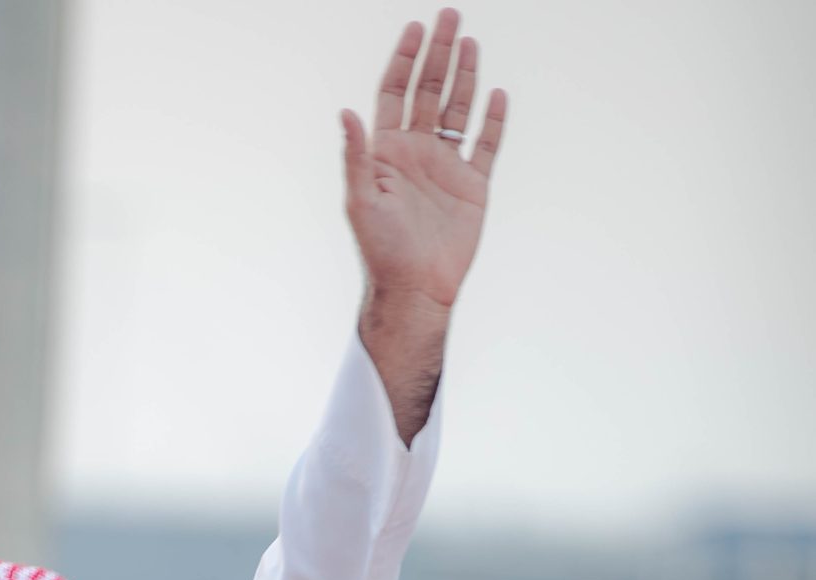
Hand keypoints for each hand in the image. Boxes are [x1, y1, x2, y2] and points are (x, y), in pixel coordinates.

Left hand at [343, 13, 506, 313]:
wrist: (415, 290)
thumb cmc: (381, 251)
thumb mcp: (361, 201)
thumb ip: (356, 156)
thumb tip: (345, 112)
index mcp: (387, 153)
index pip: (395, 94)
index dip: (404, 61)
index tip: (416, 30)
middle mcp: (417, 153)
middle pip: (429, 92)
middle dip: (439, 54)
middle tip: (450, 17)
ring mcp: (446, 167)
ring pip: (458, 110)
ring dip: (464, 76)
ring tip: (470, 42)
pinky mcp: (473, 186)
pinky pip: (486, 144)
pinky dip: (493, 119)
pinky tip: (496, 93)